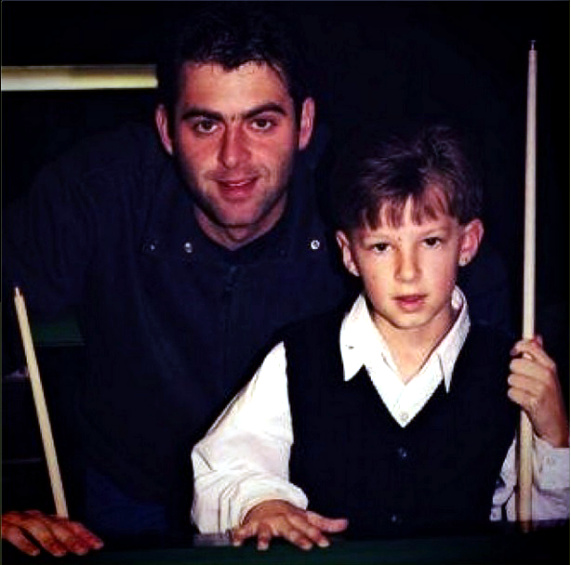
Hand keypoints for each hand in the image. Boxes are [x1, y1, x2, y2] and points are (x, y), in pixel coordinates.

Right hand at [2, 510, 103, 556]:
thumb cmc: (13, 532)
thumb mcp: (35, 536)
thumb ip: (52, 542)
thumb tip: (70, 551)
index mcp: (46, 519)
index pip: (70, 524)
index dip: (85, 534)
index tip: (98, 545)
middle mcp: (36, 517)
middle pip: (57, 525)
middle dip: (71, 538)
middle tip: (83, 550)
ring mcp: (19, 520)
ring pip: (38, 527)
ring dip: (51, 540)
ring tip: (61, 554)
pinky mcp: (2, 526)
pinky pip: (14, 533)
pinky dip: (25, 543)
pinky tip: (33, 553)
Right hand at [231, 499, 347, 550]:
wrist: (264, 500)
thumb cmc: (289, 514)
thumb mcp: (307, 516)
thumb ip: (325, 523)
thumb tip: (346, 523)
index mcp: (296, 518)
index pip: (309, 527)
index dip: (317, 535)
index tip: (324, 544)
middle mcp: (282, 519)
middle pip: (291, 529)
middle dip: (297, 538)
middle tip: (305, 547)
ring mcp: (266, 522)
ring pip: (266, 531)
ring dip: (265, 538)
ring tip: (264, 547)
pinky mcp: (252, 525)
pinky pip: (244, 530)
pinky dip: (240, 535)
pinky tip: (237, 543)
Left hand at [509, 336, 568, 447]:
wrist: (556, 424)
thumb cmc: (548, 397)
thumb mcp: (548, 374)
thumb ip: (540, 354)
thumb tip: (536, 337)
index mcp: (550, 366)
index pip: (530, 347)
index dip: (518, 347)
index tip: (514, 352)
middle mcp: (547, 375)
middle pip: (515, 364)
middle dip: (515, 373)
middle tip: (523, 382)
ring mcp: (541, 388)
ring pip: (511, 379)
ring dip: (515, 387)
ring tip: (525, 392)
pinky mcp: (533, 401)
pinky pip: (511, 393)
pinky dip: (514, 398)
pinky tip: (523, 401)